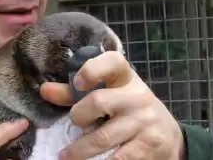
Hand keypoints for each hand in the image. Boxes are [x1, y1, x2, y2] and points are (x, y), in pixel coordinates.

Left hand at [40, 51, 184, 159]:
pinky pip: (117, 158)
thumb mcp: (109, 95)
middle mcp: (137, 96)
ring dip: (79, 150)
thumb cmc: (129, 109)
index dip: (92, 70)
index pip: (113, 62)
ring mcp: (145, 121)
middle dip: (79, 115)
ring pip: (103, 138)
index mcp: (126, 78)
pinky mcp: (149, 145)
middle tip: (74, 123)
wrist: (168, 135)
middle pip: (98, 101)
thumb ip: (75, 94)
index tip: (77, 83)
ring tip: (65, 156)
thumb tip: (44, 90)